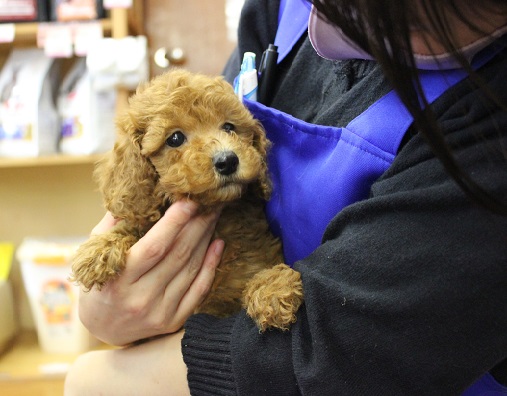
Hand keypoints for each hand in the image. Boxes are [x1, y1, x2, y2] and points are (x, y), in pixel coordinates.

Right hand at [77, 200, 223, 345]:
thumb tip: (134, 197)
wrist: (101, 329)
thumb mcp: (94, 255)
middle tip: (211, 201)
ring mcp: (160, 312)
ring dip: (206, 238)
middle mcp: (141, 299)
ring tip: (214, 215)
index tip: (189, 201)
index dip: (173, 224)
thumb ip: (112, 227)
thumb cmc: (98, 284)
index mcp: (118, 281)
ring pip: (191, 268)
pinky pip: (199, 290)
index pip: (153, 248)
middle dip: (197, 224)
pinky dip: (211, 265)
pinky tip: (218, 244)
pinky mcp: (173, 322)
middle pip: (178, 255)